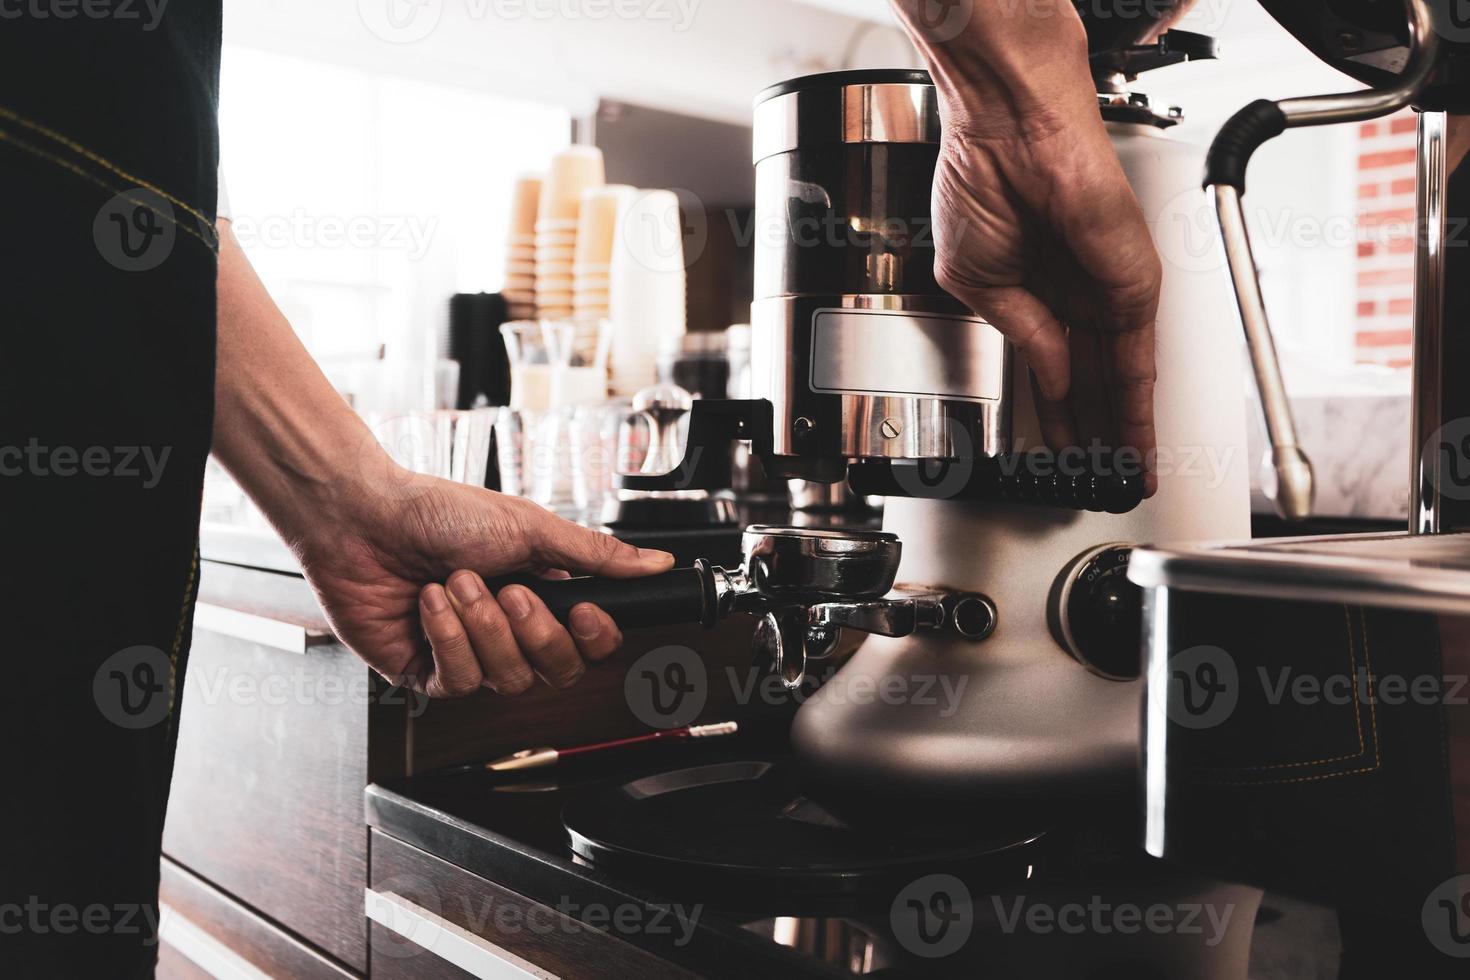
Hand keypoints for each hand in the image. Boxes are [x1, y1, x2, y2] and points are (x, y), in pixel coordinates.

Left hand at [291, 471, 674, 697]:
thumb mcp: (529, 527)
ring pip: (509, 680)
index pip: (591, 643)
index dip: (594, 637)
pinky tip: (431, 604)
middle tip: (509, 591)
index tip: (586, 611)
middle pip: (557, 671)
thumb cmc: (437, 511)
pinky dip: (448, 638)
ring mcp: (470, 655)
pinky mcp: (428, 672)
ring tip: (456, 583)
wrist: (363, 517)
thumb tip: (658, 563)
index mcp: (542, 594)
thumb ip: (596, 556)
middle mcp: (509, 630)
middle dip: (535, 632)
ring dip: (483, 628)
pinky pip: (460, 681)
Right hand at [892, 1, 1160, 491]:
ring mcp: (1107, 288)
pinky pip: (1137, 360)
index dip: (1059, 412)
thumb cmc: (983, 177)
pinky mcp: (1131, 283)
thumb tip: (1048, 374)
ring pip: (1122, 381)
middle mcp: (1078, 291)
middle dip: (1100, 434)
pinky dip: (1134, 407)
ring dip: (1123, 433)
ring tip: (1125, 475)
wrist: (1007, 128)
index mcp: (1038, 287)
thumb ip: (1018, 332)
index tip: (1061, 449)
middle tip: (1106, 476)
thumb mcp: (975, 279)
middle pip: (1097, 381)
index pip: (1057, 366)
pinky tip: (1126, 440)